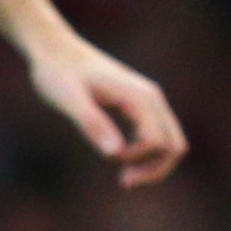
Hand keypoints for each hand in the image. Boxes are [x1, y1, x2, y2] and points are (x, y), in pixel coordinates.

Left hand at [28, 36, 185, 187]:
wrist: (55, 49)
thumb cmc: (57, 72)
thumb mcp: (68, 99)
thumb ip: (92, 124)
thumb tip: (115, 154)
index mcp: (139, 97)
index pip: (158, 141)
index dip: (136, 158)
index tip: (108, 155)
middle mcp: (151, 98)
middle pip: (175, 145)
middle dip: (156, 170)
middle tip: (124, 182)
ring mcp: (148, 101)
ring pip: (171, 143)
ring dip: (154, 165)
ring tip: (124, 177)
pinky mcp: (140, 105)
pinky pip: (157, 136)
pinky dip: (147, 154)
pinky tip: (119, 156)